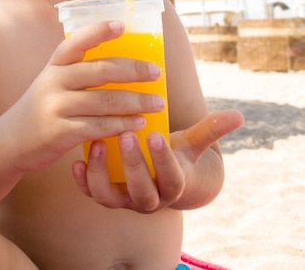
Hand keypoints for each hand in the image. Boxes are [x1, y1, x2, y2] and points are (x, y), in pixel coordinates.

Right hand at [1, 20, 163, 172]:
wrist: (10, 141)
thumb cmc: (44, 107)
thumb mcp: (53, 82)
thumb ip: (80, 73)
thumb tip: (127, 67)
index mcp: (54, 64)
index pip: (77, 41)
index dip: (99, 31)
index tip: (122, 25)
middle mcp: (53, 81)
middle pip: (100, 70)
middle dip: (133, 70)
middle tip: (156, 72)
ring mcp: (54, 107)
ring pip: (104, 101)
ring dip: (135, 102)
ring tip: (157, 103)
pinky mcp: (58, 132)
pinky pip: (98, 127)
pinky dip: (122, 125)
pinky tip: (139, 124)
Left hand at [72, 108, 243, 212]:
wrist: (158, 178)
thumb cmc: (175, 153)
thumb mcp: (191, 144)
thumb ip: (211, 129)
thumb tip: (239, 115)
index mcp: (172, 184)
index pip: (171, 178)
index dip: (163, 160)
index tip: (155, 134)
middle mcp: (149, 198)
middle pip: (142, 190)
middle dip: (134, 165)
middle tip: (126, 135)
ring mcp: (124, 200)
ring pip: (111, 197)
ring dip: (102, 173)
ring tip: (98, 145)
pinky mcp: (105, 196)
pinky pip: (91, 195)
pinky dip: (83, 182)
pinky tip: (75, 162)